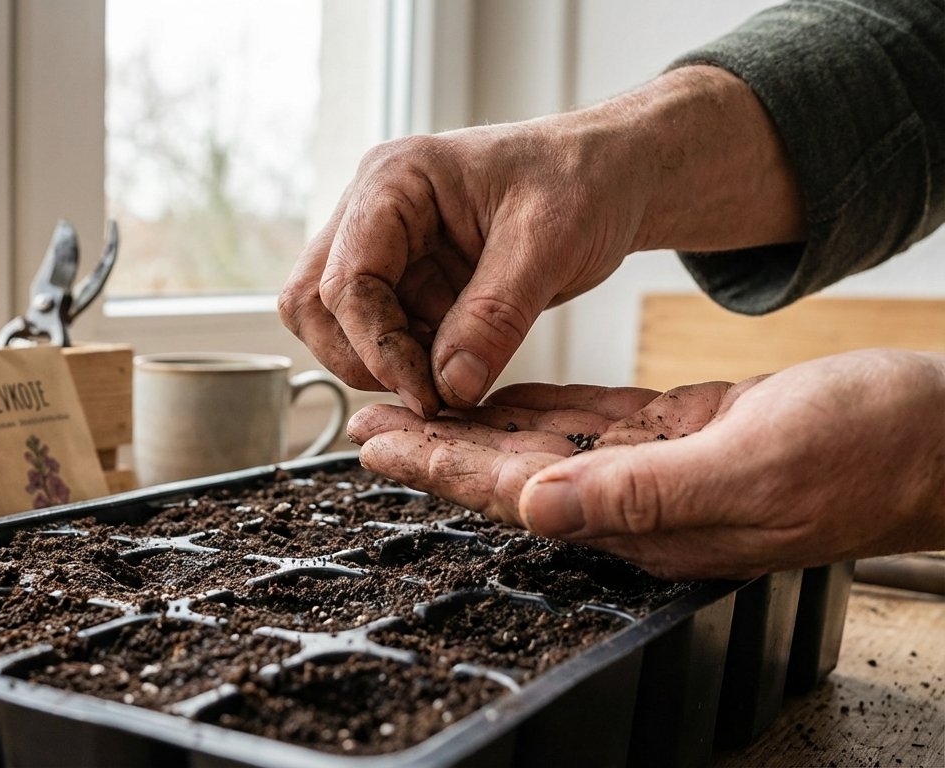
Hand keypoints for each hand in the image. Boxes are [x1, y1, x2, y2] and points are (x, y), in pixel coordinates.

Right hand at [279, 66, 803, 414]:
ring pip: (332, 325)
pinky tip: (456, 367)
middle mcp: (369, 211)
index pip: (345, 281)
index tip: (428, 395)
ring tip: (449, 377)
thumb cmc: (582, 180)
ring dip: (380, 365)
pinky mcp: (401, 279)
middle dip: (362, 359)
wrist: (609, 174)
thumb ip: (496, 316)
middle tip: (428, 393)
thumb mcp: (549, 243)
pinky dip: (405, 364)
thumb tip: (450, 388)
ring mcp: (380, 246)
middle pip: (314, 304)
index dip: (378, 348)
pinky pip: (375, 335)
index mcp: (392, 181)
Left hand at [349, 350, 944, 579]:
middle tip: (368, 418)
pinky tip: (499, 390)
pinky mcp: (679, 432)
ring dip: (473, 423)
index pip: (516, 493)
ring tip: (412, 404)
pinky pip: (588, 418)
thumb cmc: (866, 455)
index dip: (442, 467)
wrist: (937, 433)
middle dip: (436, 446)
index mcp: (646, 520)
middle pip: (510, 471)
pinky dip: (537, 402)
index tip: (379, 442)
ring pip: (540, 443)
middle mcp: (639, 501)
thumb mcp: (750, 470)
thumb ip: (642, 494)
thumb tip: (538, 505)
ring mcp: (657, 466)